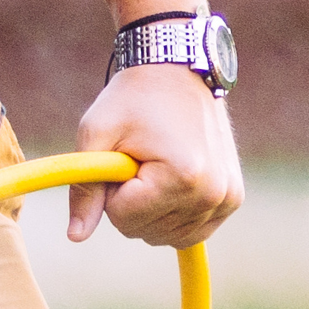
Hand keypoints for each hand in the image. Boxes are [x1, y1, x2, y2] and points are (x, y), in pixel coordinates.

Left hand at [70, 63, 241, 247]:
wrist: (181, 70)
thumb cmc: (134, 98)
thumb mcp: (97, 134)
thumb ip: (84, 189)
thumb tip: (75, 237)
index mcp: (182, 177)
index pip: (123, 219)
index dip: (111, 190)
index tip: (122, 158)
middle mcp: (212, 193)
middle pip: (145, 232)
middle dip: (131, 202)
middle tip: (139, 160)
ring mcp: (227, 198)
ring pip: (168, 237)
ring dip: (152, 210)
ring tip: (156, 167)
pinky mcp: (233, 199)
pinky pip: (192, 232)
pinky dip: (174, 216)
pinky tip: (172, 185)